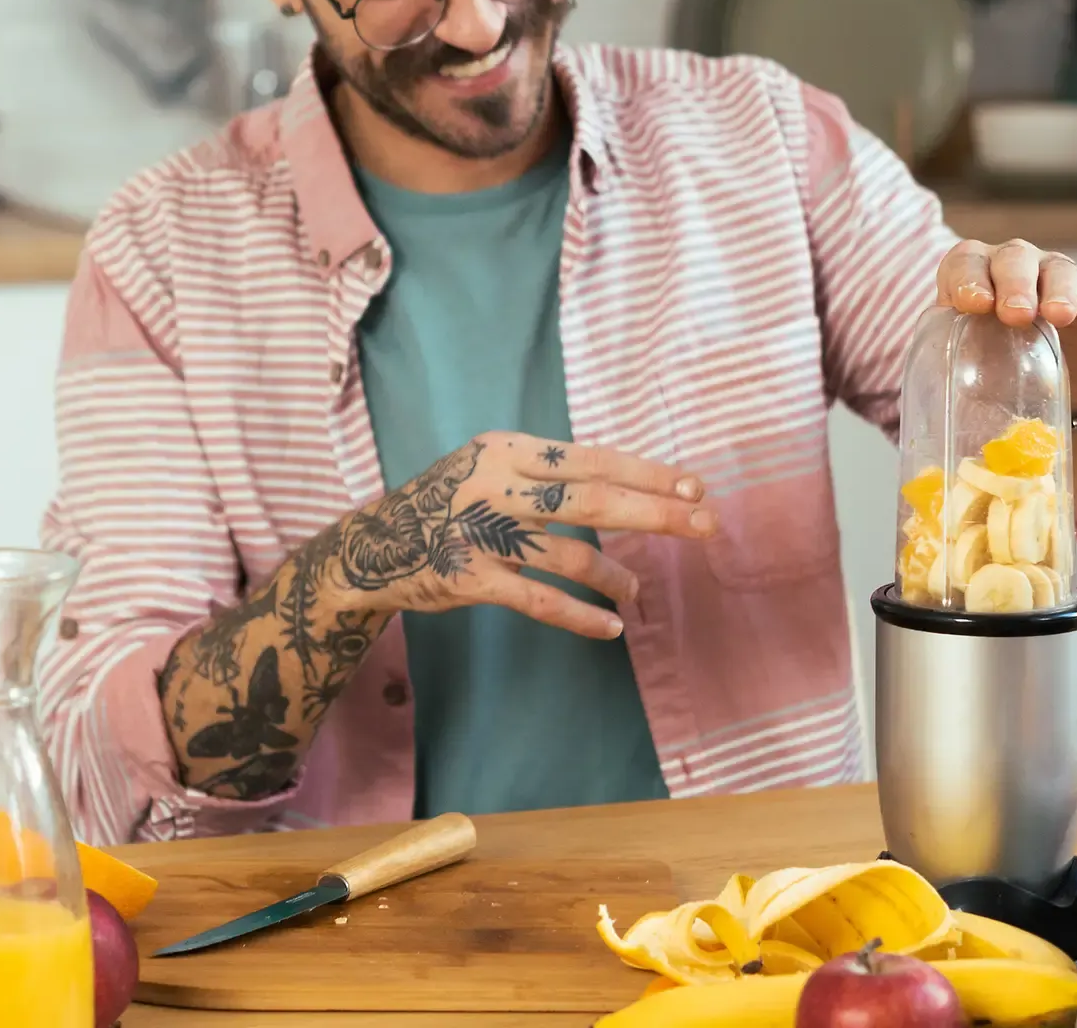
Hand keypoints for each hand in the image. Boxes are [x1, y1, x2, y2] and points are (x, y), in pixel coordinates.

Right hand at [304, 433, 713, 639]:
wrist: (371, 546)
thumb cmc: (447, 504)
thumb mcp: (489, 468)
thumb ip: (545, 473)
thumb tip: (629, 485)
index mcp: (507, 449)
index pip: (592, 458)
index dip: (647, 473)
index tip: (695, 486)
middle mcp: (496, 485)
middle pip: (592, 498)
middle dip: (657, 513)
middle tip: (705, 525)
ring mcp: (481, 534)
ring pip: (571, 554)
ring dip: (615, 576)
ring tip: (636, 591)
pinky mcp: (469, 579)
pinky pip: (539, 601)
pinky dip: (581, 615)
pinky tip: (610, 627)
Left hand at [937, 237, 1076, 412]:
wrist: (1046, 370)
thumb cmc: (992, 354)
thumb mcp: (966, 352)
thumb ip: (947, 357)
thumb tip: (925, 392)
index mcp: (974, 271)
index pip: (965, 262)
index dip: (967, 279)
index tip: (973, 305)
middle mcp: (1014, 263)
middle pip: (1014, 258)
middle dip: (1014, 284)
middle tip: (1015, 314)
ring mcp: (1055, 273)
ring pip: (1059, 272)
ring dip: (1058, 293)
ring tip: (1058, 317)